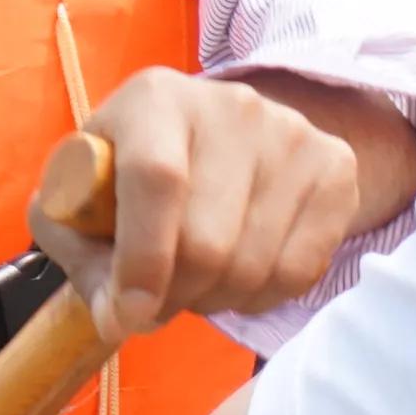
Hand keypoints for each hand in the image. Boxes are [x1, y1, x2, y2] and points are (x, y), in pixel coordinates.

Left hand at [56, 72, 405, 335]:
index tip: (127, 315)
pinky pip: (298, 271)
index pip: (156, 180)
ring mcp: (292, 134)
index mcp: (156, 99)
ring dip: (214, 301)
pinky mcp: (334, 168)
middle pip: (207, 240)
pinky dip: (259, 298)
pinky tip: (238, 276)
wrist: (226, 134)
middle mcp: (231, 106)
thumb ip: (81, 250)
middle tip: (154, 306)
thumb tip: (116, 314)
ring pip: (253, 266)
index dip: (142, 258)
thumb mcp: (86, 193)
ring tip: (194, 283)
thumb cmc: (136, 170)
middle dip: (173, 297)